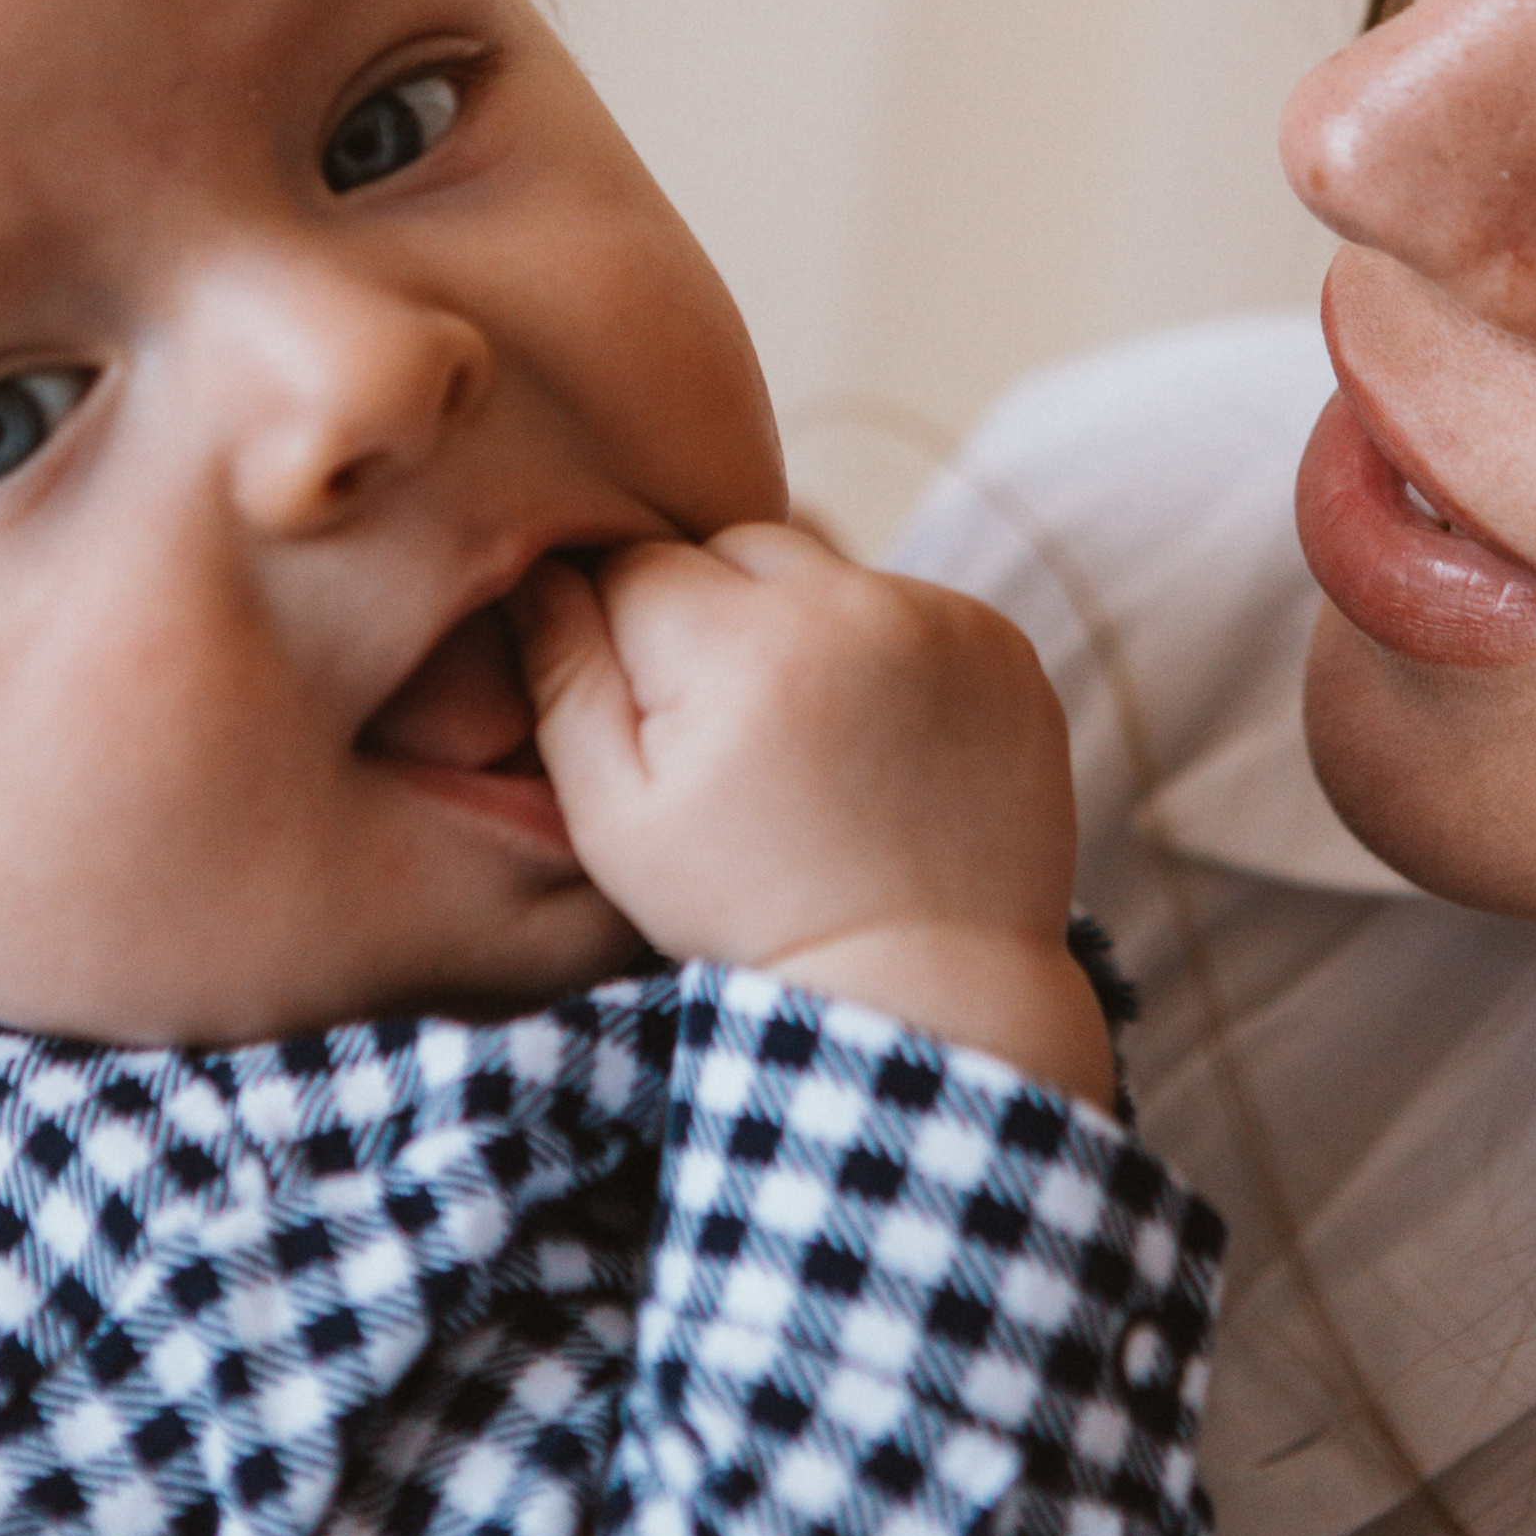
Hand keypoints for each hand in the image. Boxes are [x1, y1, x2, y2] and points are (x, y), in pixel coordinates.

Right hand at [517, 527, 1107, 1102]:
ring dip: (801, 627)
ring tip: (803, 741)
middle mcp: (850, 603)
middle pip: (735, 549)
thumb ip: (563, 679)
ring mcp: (940, 617)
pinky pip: (910, 604)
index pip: (634, 564)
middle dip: (714, 617)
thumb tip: (533, 570)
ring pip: (825, 572)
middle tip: (730, 734)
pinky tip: (875, 742)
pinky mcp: (1002, 643)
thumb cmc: (748, 913)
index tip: (657, 723)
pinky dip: (884, 651)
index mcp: (740, 642)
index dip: (624, 637)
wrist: (926, 986)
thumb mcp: (617, 820)